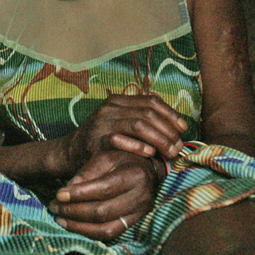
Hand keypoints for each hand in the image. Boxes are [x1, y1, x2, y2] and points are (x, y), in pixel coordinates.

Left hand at [49, 149, 163, 240]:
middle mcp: (141, 197)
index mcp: (134, 175)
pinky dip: (89, 232)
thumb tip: (68, 190)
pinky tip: (73, 225)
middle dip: (74, 211)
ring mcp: (140, 214)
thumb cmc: (123, 159)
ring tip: (59, 218)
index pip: (103, 188)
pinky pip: (110, 234)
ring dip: (79, 226)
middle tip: (54, 206)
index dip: (78, 194)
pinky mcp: (134, 224)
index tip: (58, 194)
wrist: (147, 170)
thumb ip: (88, 171)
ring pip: (106, 229)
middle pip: (102, 211)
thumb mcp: (106, 156)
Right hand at [62, 93, 186, 171]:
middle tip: (179, 147)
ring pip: (139, 124)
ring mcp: (102, 123)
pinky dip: (138, 146)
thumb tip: (175, 125)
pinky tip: (150, 153)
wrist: (70, 152)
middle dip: (168, 131)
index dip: (171, 114)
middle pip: (149, 113)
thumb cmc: (102, 140)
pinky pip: (120, 139)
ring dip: (159, 139)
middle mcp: (110, 108)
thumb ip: (141, 118)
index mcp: (118, 100)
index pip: (151, 101)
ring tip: (170, 153)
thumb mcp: (119, 122)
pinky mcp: (95, 140)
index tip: (183, 129)